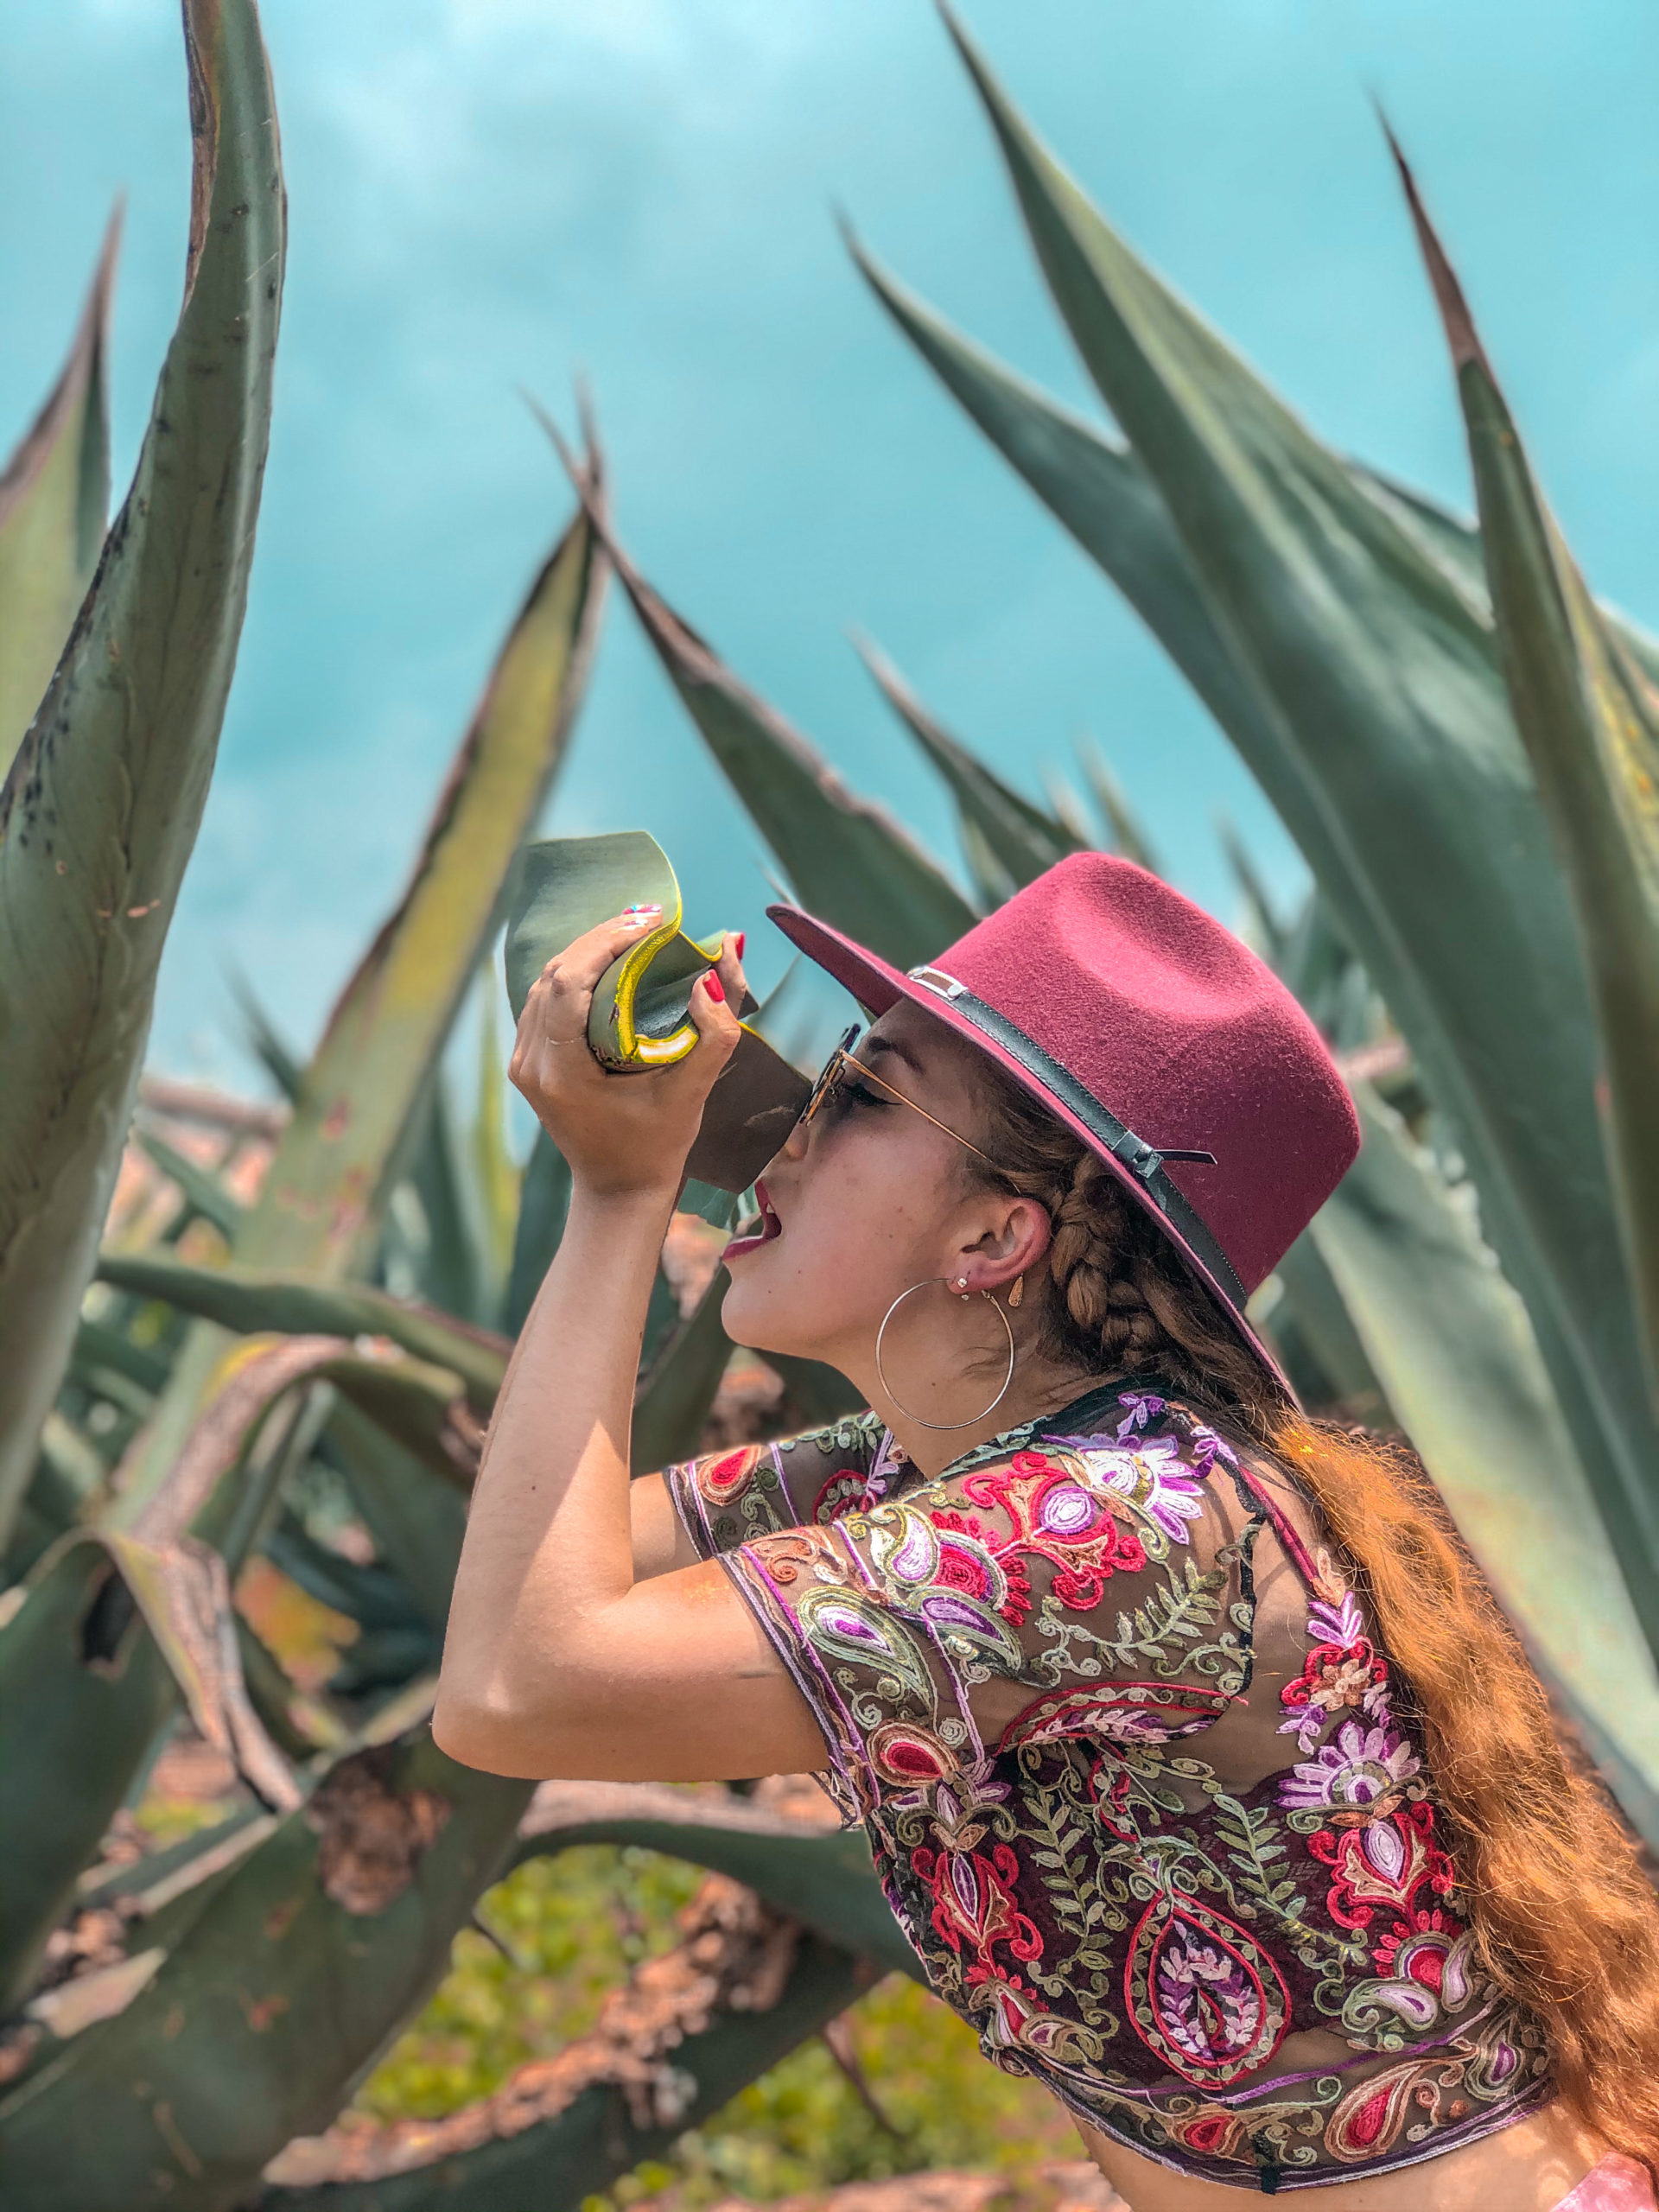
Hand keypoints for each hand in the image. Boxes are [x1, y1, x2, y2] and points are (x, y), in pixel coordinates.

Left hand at [509, 912, 747, 1200]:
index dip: (607, 942)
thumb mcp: (694, 1094)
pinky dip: (578, 972)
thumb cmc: (658, 1147)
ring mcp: (523, 1063)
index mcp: (561, 1074)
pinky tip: (612, 959)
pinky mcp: (528, 1061)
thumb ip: (715, 1035)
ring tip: (636, 932)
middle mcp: (531, 1065)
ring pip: (545, 981)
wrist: (619, 1190)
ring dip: (588, 950)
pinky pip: (545, 999)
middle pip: (554, 973)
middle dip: (601, 937)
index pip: (569, 982)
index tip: (652, 925)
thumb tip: (713, 971)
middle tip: (650, 919)